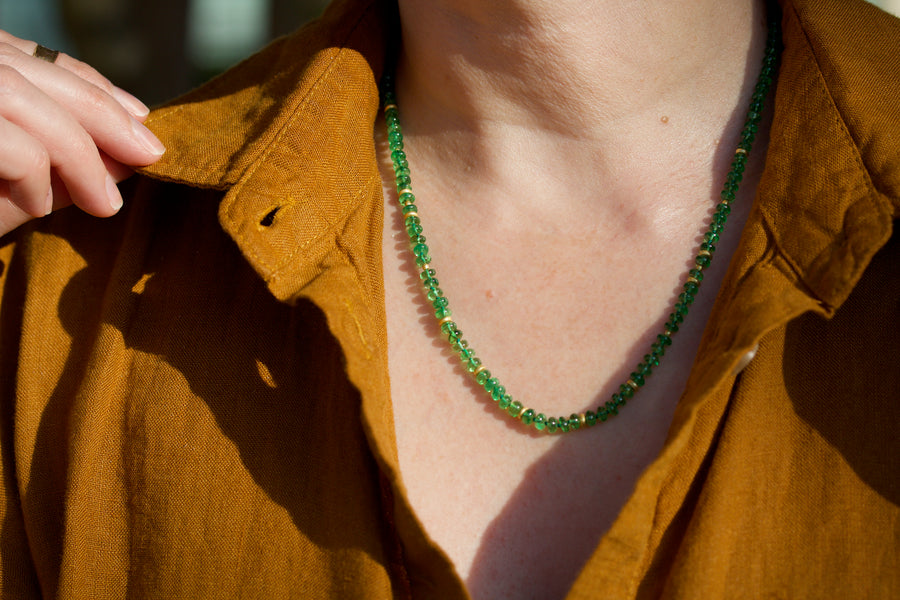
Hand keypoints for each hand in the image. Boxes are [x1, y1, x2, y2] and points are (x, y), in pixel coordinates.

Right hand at [0, 31, 164, 235]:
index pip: (35, 59)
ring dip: (77, 152)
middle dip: (101, 115)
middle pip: (34, 73)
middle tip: (149, 155)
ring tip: (105, 202)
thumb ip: (62, 164)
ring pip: (22, 98)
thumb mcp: (11, 183)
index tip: (141, 119)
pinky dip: (34, 175)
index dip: (94, 88)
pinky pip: (6, 143)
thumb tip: (132, 156)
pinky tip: (40, 206)